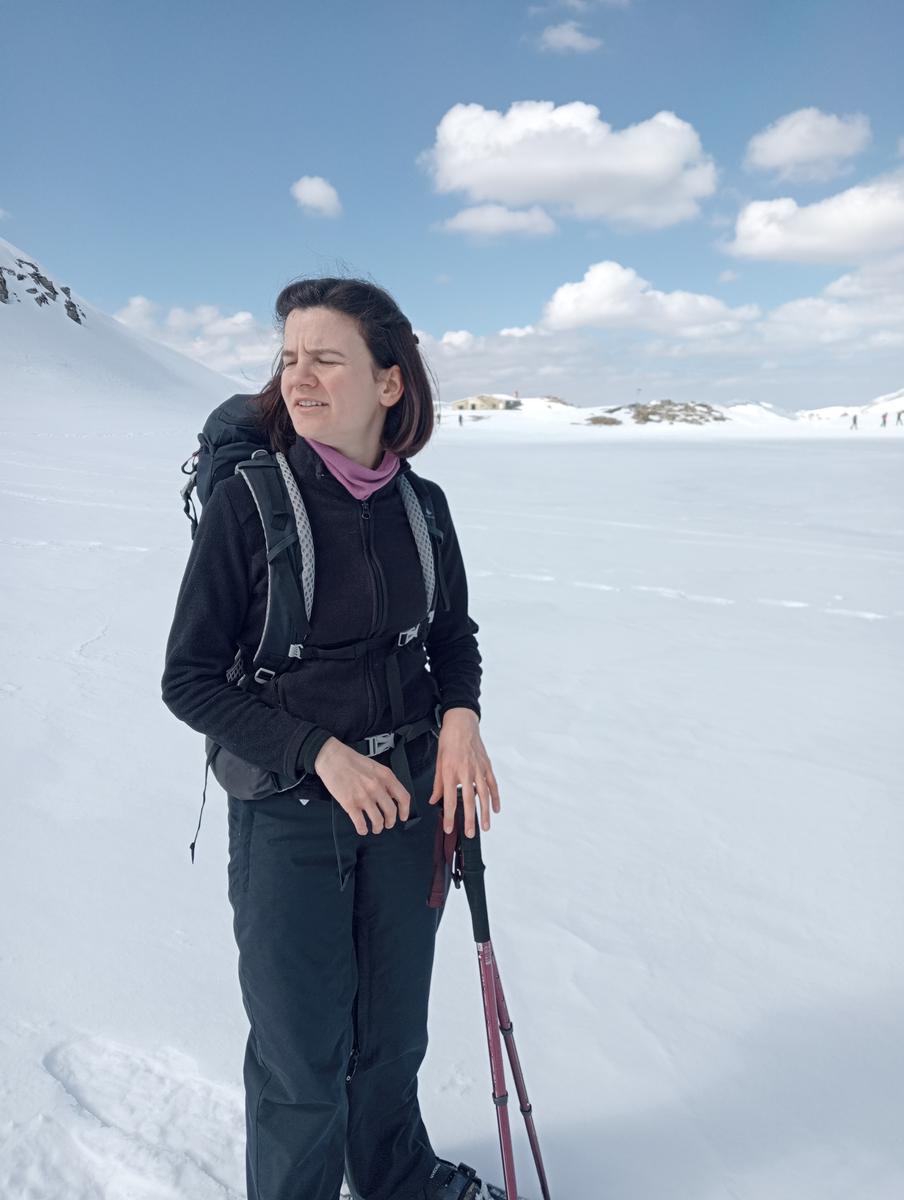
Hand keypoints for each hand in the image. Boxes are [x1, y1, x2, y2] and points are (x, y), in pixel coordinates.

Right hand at [314, 737, 410, 834]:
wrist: (332, 757)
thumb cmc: (352, 760)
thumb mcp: (375, 766)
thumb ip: (385, 780)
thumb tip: (391, 796)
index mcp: (385, 776)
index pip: (403, 797)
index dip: (405, 810)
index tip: (402, 817)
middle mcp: (377, 787)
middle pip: (391, 811)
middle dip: (390, 822)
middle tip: (387, 824)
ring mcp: (363, 796)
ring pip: (377, 820)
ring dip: (377, 827)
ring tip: (375, 828)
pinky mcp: (350, 803)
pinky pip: (360, 822)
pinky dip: (362, 829)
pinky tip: (362, 829)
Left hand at [427, 708, 500, 838]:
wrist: (462, 723)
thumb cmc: (449, 741)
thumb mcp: (438, 762)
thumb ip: (438, 784)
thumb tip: (434, 800)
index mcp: (450, 771)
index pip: (449, 799)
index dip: (449, 816)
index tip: (449, 828)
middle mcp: (466, 772)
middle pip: (469, 800)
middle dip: (469, 819)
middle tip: (469, 833)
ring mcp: (478, 769)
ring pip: (484, 795)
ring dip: (485, 813)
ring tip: (485, 827)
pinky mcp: (487, 766)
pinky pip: (493, 785)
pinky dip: (495, 798)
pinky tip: (496, 809)